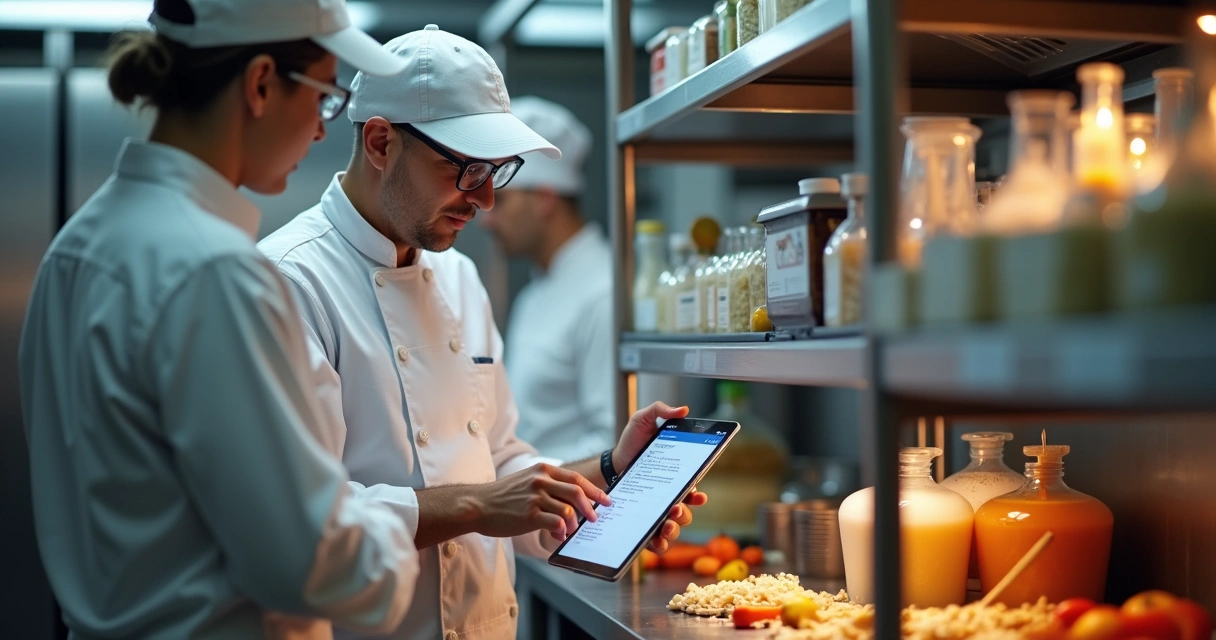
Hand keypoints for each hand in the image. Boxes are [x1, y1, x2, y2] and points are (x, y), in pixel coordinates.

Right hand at [472, 463, 611, 541]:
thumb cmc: (503, 497)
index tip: (606, 500)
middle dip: (591, 507)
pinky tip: (557, 536)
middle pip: (577, 492)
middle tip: (595, 519)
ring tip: (568, 531)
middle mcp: (540, 480)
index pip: (576, 478)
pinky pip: (556, 523)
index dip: (594, 490)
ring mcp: (535, 497)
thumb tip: (573, 504)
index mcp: (543, 470)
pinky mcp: (529, 514)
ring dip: (573, 524)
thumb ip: (549, 488)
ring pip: (568, 510)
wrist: (478, 505)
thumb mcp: (527, 482)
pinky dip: (561, 531)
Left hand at [610, 402, 707, 553]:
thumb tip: (683, 409)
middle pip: (686, 512)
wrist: (611, 463)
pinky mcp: (644, 520)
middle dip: (684, 514)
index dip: (698, 496)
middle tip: (675, 508)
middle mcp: (671, 494)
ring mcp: (658, 509)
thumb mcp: (642, 420)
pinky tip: (655, 541)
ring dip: (674, 530)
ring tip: (665, 525)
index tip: (697, 495)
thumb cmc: (631, 442)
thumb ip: (661, 410)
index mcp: (677, 475)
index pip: (694, 488)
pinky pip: (655, 538)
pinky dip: (658, 543)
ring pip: (674, 527)